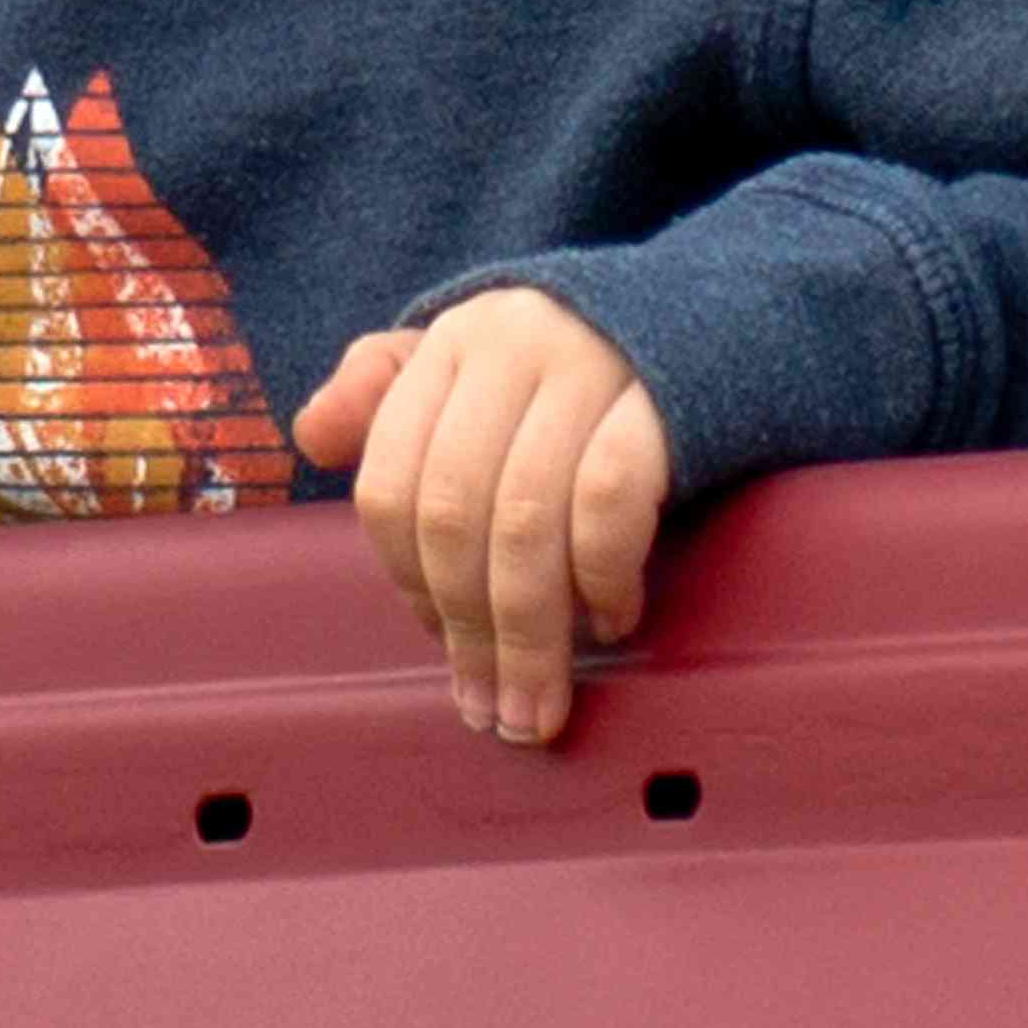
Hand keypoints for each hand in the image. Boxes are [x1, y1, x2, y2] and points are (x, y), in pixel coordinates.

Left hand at [292, 288, 669, 746]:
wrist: (715, 317)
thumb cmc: (573, 368)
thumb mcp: (473, 365)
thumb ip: (386, 398)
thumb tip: (312, 437)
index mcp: (452, 344)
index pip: (392, 483)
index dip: (408, 582)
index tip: (441, 643)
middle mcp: (510, 345)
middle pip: (455, 515)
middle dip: (468, 632)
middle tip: (491, 710)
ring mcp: (589, 368)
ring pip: (528, 523)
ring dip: (531, 636)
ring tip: (540, 704)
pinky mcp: (663, 400)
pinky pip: (609, 503)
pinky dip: (601, 576)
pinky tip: (610, 620)